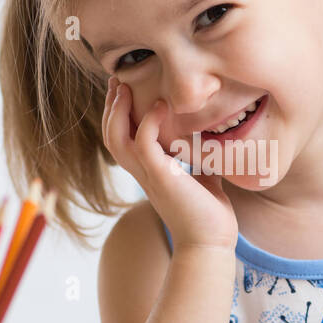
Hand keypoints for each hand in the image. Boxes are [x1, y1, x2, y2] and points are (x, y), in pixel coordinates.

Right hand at [102, 76, 237, 250]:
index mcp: (147, 171)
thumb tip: (209, 136)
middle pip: (110, 134)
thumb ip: (197, 155)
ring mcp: (148, 175)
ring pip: (117, 138)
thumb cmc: (209, 213)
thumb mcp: (201, 175)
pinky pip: (144, 144)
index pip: (121, 137)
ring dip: (118, 110)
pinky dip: (149, 122)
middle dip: (110, 105)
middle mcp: (142, 172)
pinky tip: (160, 105)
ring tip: (125, 87)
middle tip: (116, 80)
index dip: (117, 112)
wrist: (212, 242)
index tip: (123, 88)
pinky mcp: (161, 178)